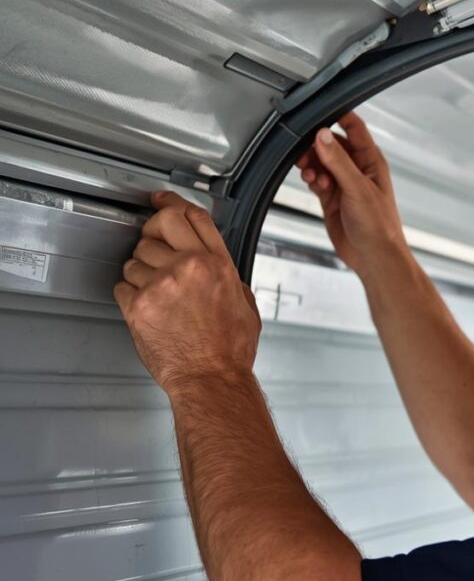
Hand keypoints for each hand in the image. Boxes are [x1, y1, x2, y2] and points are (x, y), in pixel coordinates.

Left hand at [114, 192, 261, 394]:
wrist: (212, 379)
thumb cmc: (229, 351)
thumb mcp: (245, 304)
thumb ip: (229, 277)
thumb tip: (218, 267)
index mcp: (218, 266)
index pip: (193, 217)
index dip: (174, 203)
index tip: (162, 201)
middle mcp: (190, 269)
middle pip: (160, 225)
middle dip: (153, 232)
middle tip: (153, 245)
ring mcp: (162, 285)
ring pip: (135, 257)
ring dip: (141, 271)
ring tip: (157, 294)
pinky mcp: (139, 304)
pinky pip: (122, 284)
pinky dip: (129, 295)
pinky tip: (147, 308)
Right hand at [295, 110, 407, 277]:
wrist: (373, 257)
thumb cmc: (379, 226)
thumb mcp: (358, 188)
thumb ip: (338, 161)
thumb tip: (323, 135)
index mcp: (371, 161)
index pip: (354, 129)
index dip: (338, 117)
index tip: (319, 112)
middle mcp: (357, 170)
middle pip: (332, 145)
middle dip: (317, 145)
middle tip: (305, 150)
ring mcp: (344, 184)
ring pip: (322, 162)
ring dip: (312, 163)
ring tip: (309, 172)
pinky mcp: (332, 198)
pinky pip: (317, 179)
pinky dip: (311, 178)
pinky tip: (311, 182)